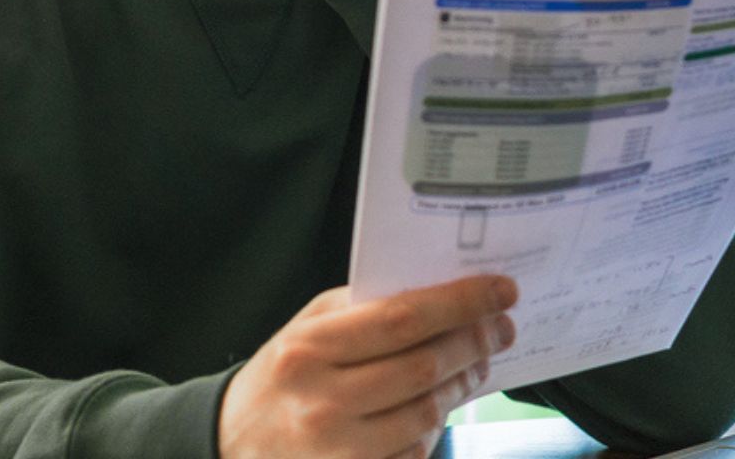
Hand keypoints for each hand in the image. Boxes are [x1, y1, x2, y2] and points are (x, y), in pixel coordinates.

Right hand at [217, 275, 517, 458]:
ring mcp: (339, 451)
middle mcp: (322, 403)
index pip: (401, 318)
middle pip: (424, 368)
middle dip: (474, 343)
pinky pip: (415, 452)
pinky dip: (435, 426)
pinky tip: (439, 404)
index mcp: (308, 350)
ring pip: (428, 414)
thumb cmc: (281, 376)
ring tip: (477, 363)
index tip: (500, 291)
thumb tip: (441, 294)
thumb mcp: (307, 327)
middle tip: (500, 327)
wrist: (234, 442)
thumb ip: (365, 308)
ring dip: (464, 384)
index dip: (460, 304)